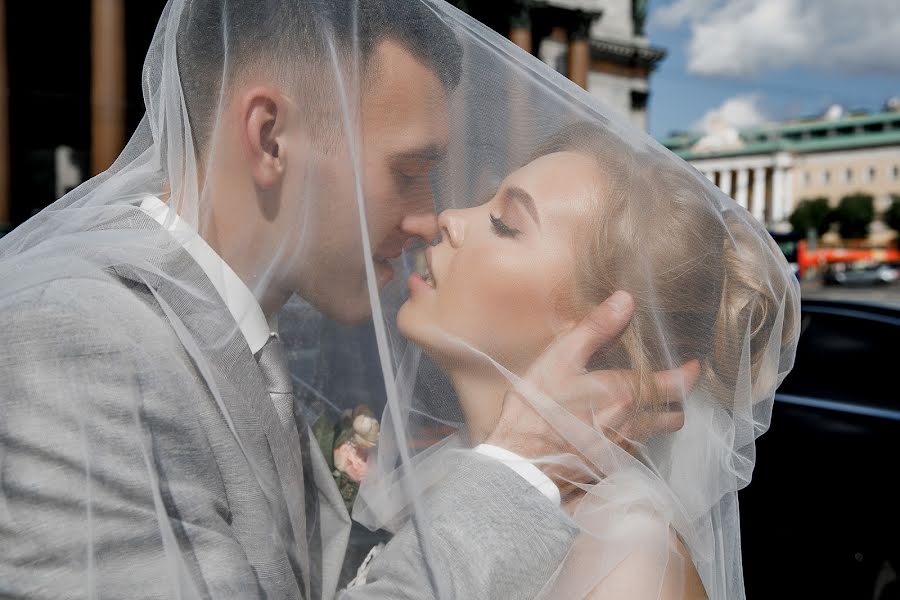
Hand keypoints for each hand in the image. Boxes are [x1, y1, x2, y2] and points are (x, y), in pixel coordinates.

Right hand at [485, 291, 698, 484]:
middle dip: (676, 401)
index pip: (676, 386)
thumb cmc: (537, 409)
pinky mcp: (607, 466)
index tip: (693, 365)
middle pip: (673, 417)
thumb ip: (596, 329)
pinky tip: (611, 426)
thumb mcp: (561, 358)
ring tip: (639, 403)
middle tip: (669, 386)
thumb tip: (625, 300)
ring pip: (654, 433)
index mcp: (626, 394)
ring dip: (655, 419)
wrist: (520, 464)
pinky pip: (633, 449)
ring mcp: (621, 449)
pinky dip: (632, 435)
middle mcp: (632, 424)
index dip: (689, 375)